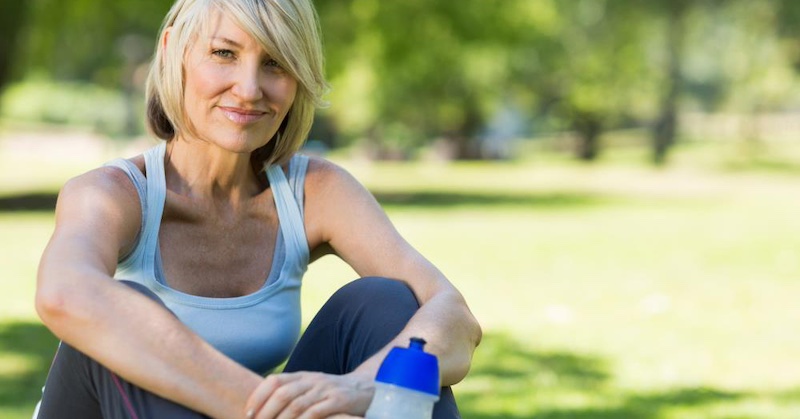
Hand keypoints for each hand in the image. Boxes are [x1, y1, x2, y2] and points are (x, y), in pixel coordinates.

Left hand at [245, 371, 373, 418]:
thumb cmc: (331, 393)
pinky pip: (317, 412)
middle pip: (283, 393)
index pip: (275, 380)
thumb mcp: (311, 388)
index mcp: (302, 376)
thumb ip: (291, 393)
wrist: (366, 389)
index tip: (247, 413)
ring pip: (298, 404)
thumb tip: (261, 408)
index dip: (258, 395)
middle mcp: (312, 380)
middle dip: (266, 412)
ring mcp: (326, 390)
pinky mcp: (339, 401)